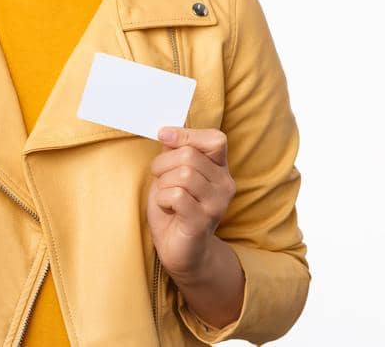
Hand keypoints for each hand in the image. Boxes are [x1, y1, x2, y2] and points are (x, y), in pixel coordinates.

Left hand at [146, 126, 235, 281]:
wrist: (182, 252)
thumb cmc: (175, 211)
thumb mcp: (172, 175)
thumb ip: (174, 153)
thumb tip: (167, 132)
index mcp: (220, 169)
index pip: (215, 140)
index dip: (187, 134)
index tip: (163, 136)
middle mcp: (225, 184)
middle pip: (190, 155)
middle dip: (163, 164)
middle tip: (159, 179)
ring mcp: (216, 203)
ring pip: (183, 174)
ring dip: (163, 184)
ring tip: (165, 196)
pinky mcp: (203, 221)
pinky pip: (177, 195)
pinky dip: (163, 200)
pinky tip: (167, 209)